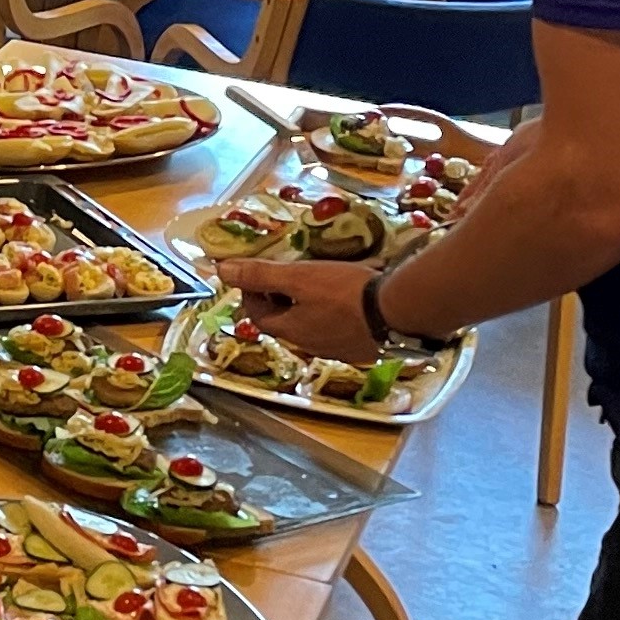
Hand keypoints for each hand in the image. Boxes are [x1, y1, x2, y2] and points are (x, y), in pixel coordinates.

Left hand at [222, 252, 385, 367]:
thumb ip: (260, 275)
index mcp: (289, 330)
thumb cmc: (345, 293)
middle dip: (277, 298)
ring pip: (309, 325)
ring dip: (304, 305)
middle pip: (281, 321)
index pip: (256, 314)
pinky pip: (335, 328)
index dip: (250, 292)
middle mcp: (309, 345)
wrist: (398, 311)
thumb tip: (221, 270)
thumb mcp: (298, 277)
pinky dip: (330, 312)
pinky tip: (345, 296)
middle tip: (284, 274)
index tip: (254, 273)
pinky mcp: (361, 346)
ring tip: (314, 281)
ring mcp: (336, 349)